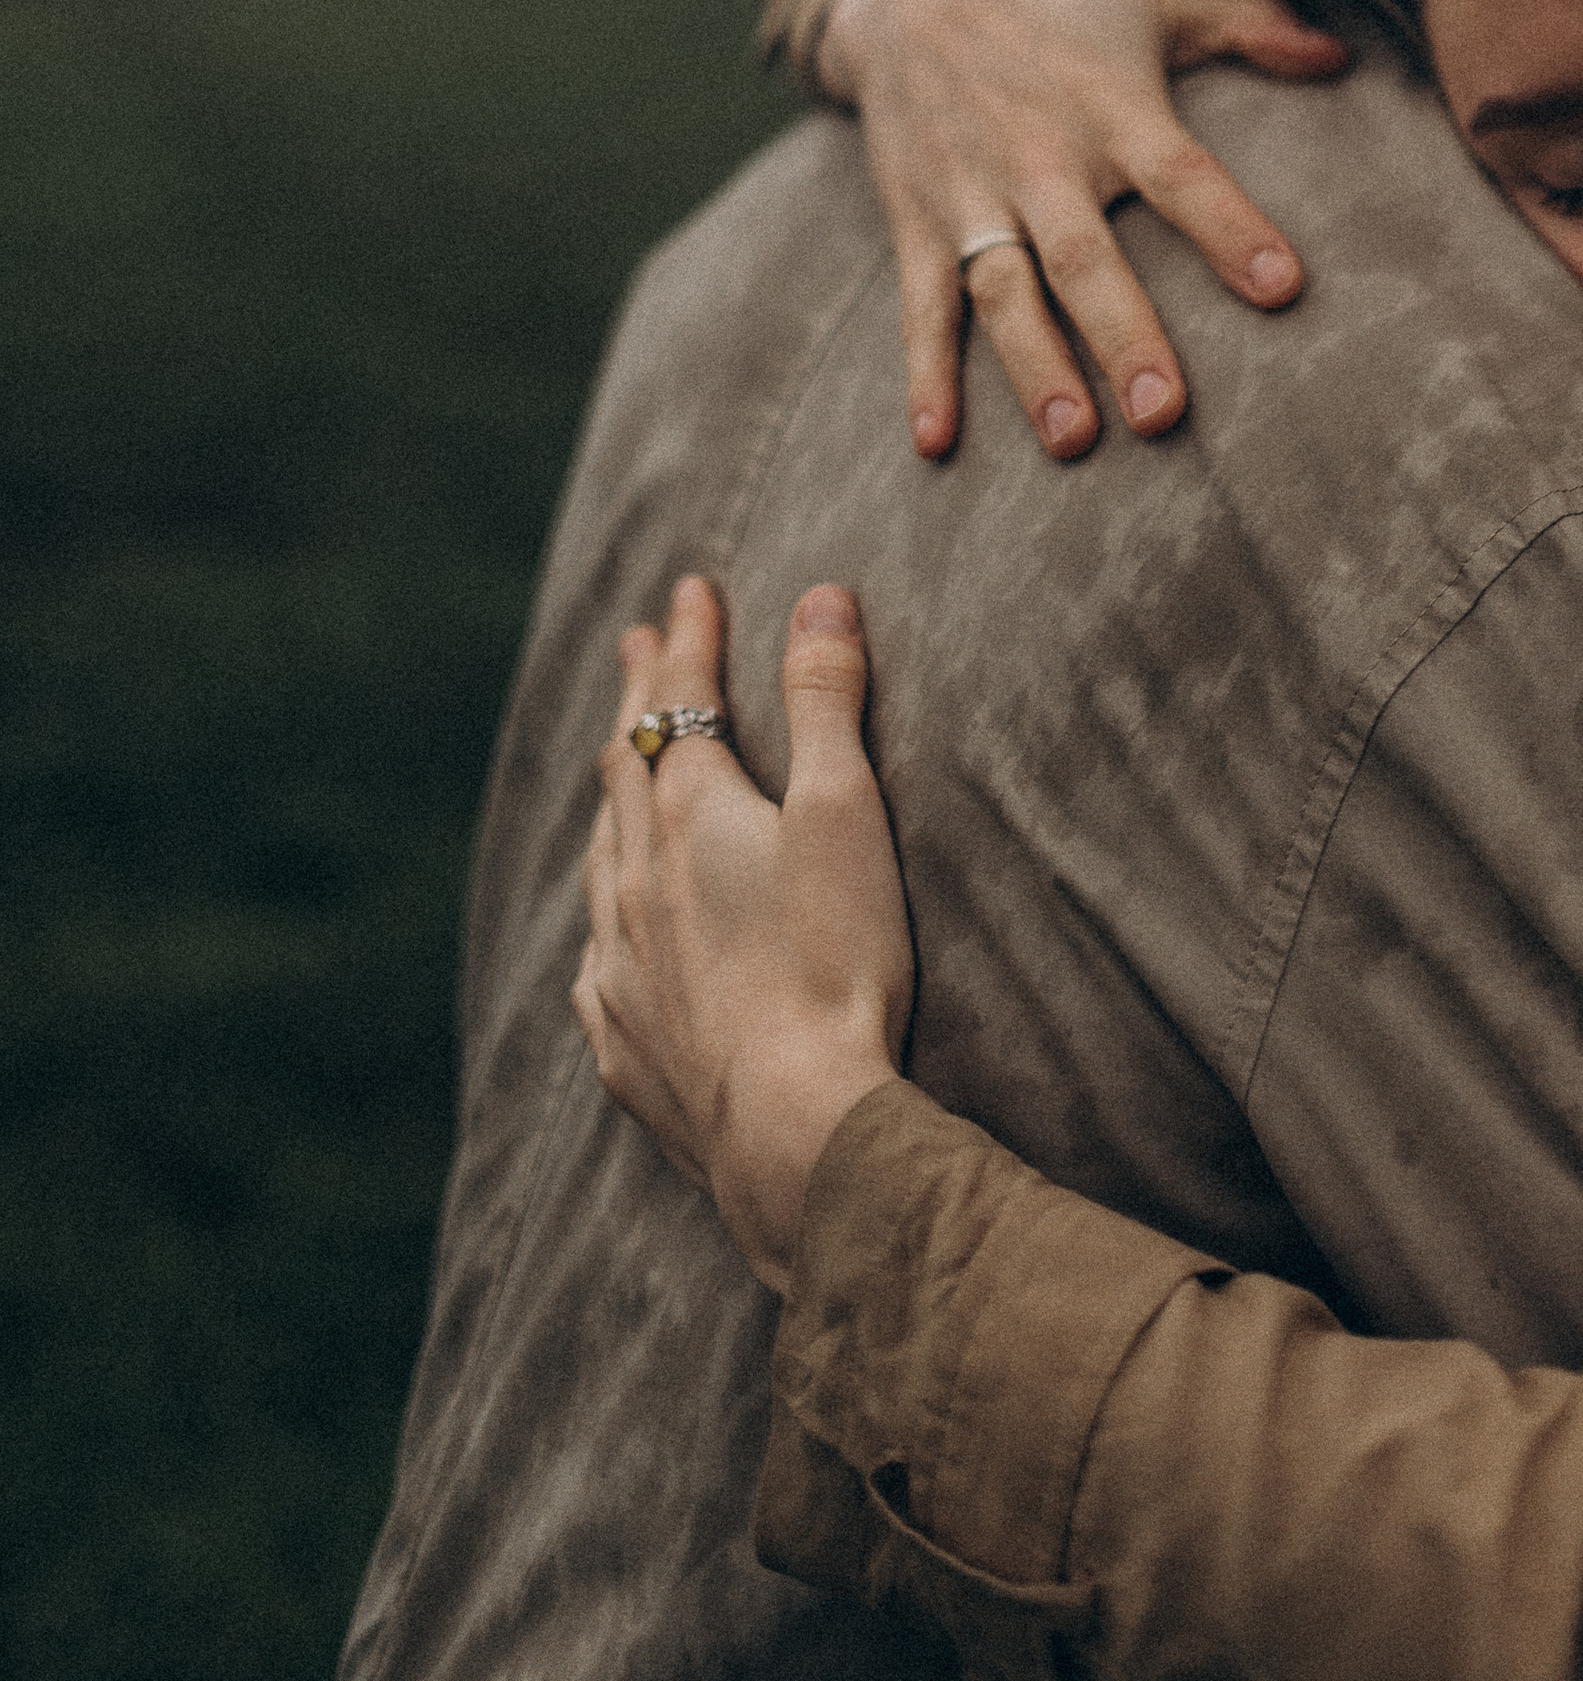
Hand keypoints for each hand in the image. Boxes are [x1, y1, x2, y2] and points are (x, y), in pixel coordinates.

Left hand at [574, 574, 911, 1293]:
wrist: (796, 1130)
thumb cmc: (834, 963)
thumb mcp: (847, 812)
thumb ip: (828, 701)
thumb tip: (818, 598)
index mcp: (692, 816)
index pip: (684, 701)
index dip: (692, 640)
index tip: (691, 589)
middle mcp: (638, 880)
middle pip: (628, 763)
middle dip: (640, 695)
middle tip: (639, 645)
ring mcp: (623, 965)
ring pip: (604, 854)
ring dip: (616, 792)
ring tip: (619, 761)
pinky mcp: (626, 1043)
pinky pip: (599, 955)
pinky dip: (608, 908)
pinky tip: (611, 928)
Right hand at [814, 0, 1350, 460]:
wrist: (911, 1)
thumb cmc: (1062, 16)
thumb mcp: (1155, 3)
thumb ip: (1251, 23)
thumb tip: (1341, 54)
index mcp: (1111, 108)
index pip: (1179, 172)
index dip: (1229, 226)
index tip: (1282, 288)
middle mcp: (1041, 158)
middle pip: (1084, 256)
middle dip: (1123, 335)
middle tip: (1165, 413)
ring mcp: (973, 196)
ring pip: (1004, 292)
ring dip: (1035, 367)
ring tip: (1073, 441)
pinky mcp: (918, 224)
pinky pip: (920, 306)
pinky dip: (925, 373)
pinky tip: (936, 441)